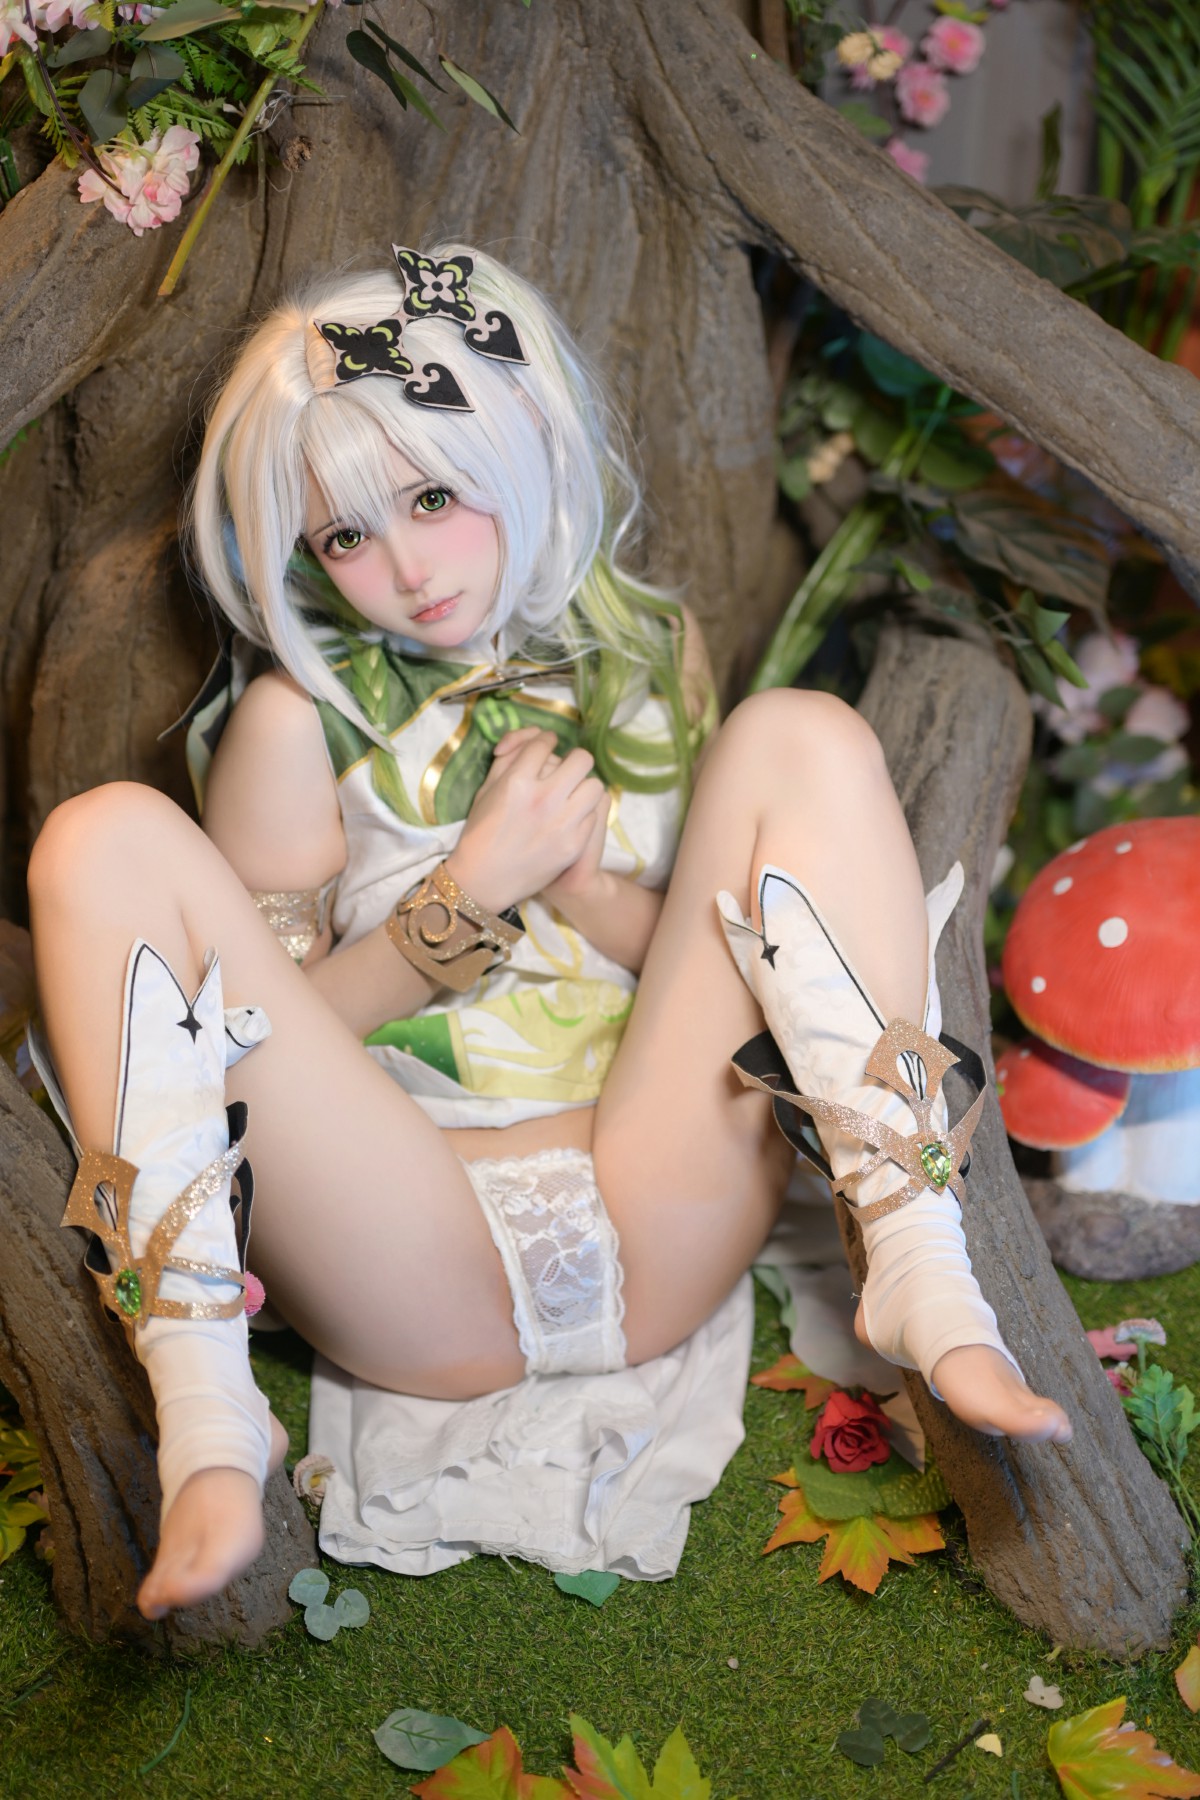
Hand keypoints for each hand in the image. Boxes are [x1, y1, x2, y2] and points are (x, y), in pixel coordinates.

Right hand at [446, 729, 606, 912]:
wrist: (484, 880)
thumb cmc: (480, 832)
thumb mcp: (486, 789)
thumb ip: (508, 758)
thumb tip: (532, 738)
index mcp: (517, 781)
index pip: (544, 743)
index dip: (546, 740)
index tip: (546, 746)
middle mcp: (543, 799)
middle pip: (580, 759)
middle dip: (572, 760)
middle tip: (564, 771)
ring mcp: (562, 823)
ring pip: (594, 785)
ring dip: (583, 786)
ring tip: (571, 795)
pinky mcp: (574, 845)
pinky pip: (594, 814)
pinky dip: (583, 813)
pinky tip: (569, 819)